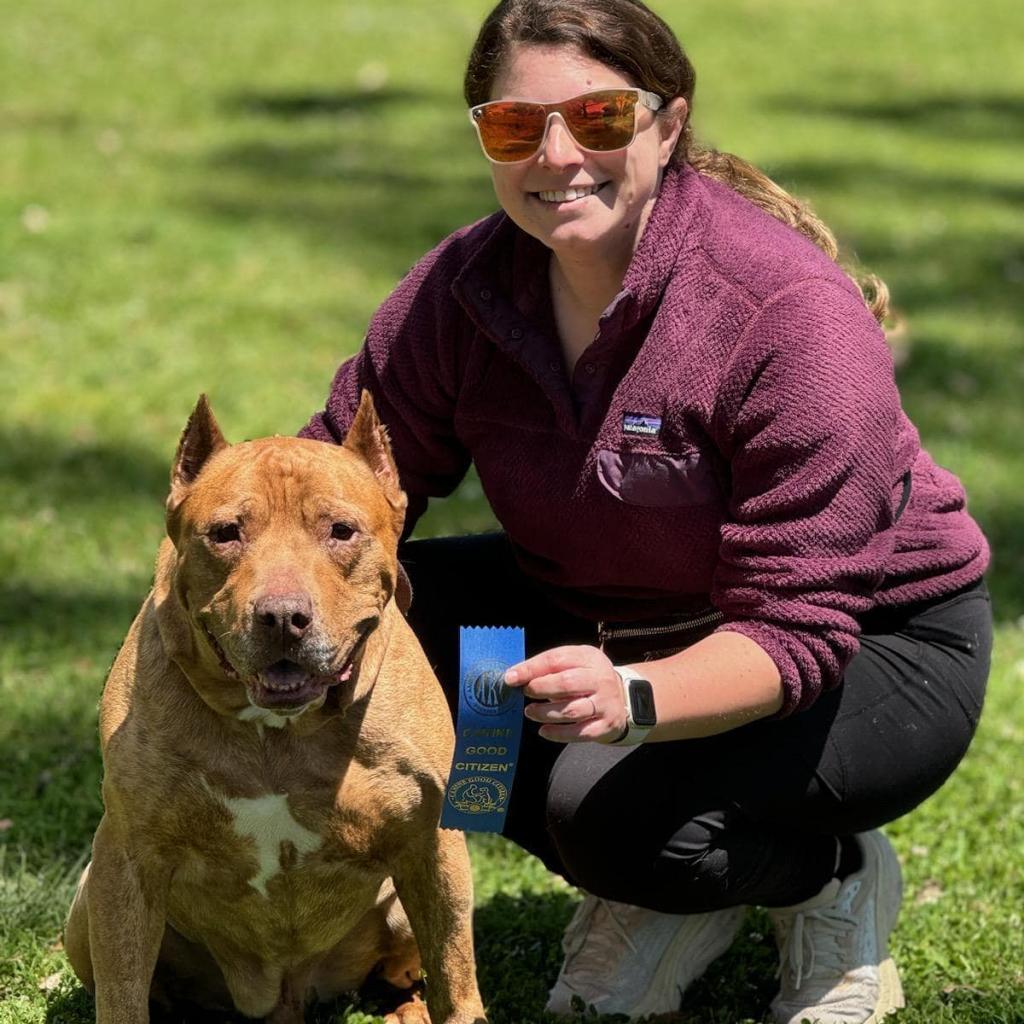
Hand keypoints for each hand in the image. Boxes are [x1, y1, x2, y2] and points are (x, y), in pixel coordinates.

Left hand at [504, 645, 627, 743]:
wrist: (624, 697)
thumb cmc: (588, 677)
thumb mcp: (575, 661)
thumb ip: (549, 665)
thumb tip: (515, 675)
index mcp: (589, 658)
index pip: (557, 659)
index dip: (532, 668)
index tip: (511, 677)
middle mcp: (600, 679)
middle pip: (567, 683)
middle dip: (541, 688)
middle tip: (525, 693)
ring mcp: (605, 703)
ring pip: (572, 710)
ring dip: (546, 713)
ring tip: (530, 712)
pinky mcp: (606, 725)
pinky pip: (580, 732)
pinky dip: (559, 733)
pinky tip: (544, 731)